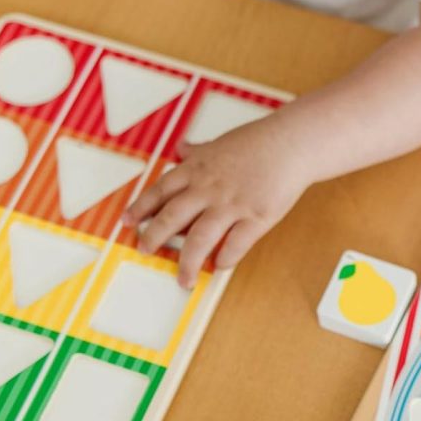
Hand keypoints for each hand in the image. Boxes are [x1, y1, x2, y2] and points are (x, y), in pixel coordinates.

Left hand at [123, 119, 311, 287]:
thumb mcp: (220, 143)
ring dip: (187, 261)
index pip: (161, 190)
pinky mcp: (257, 216)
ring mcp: (233, 204)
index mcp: (198, 170)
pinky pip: (236, 243)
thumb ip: (198, 151)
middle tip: (145, 250)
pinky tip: (218, 267)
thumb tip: (182, 149)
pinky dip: (225, 258)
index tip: (128, 222)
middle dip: (154, 237)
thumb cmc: (259, 141)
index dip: (141, 207)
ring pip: (200, 237)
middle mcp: (209, 188)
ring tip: (182, 279)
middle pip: (173, 217)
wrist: (292, 142)